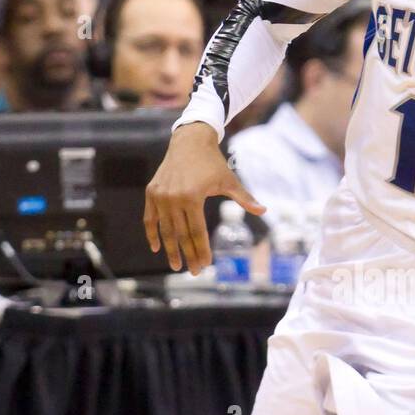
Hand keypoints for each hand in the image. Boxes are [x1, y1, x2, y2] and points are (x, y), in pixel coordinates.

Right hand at [143, 122, 264, 273]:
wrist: (189, 142)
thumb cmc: (212, 163)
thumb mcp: (229, 180)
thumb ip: (244, 198)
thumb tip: (264, 210)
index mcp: (193, 197)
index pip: (197, 232)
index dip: (201, 250)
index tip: (205, 265)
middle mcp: (174, 198)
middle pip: (181, 235)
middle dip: (188, 255)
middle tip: (194, 272)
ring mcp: (160, 196)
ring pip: (165, 230)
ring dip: (170, 250)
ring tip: (176, 265)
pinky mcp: (152, 193)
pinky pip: (150, 218)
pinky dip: (152, 234)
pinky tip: (156, 248)